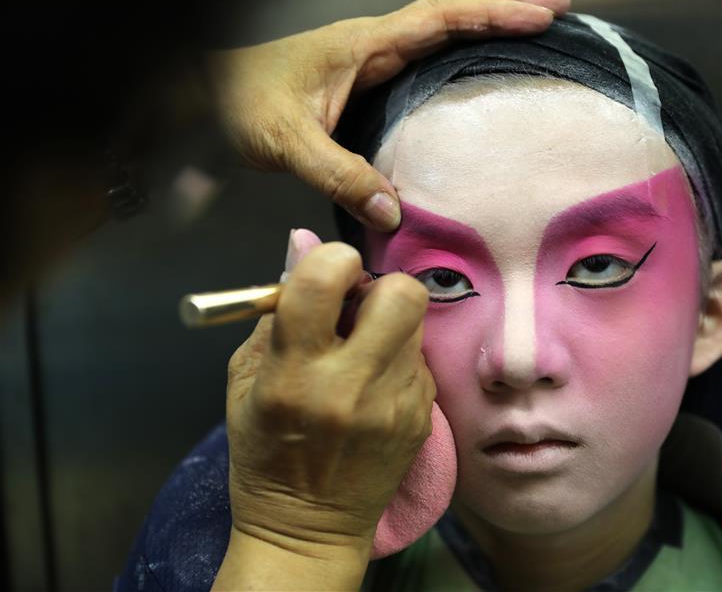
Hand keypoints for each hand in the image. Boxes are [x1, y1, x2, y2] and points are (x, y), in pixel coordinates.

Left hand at [208, 0, 570, 229]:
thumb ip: (337, 172)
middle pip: (452, 15)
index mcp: (364, 45)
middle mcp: (373, 45)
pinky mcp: (364, 82)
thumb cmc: (239, 103)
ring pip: (440, 34)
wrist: (206, 96)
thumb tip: (393, 213)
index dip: (493, 12)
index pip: (440, 18)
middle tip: (559, 9)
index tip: (541, 14)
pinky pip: (423, 63)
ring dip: (487, 28)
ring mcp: (370, 61)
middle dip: (506, 7)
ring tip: (535, 32)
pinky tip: (476, 75)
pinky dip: (459, 58)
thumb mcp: (286, 140)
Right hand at [216, 241, 434, 588]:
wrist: (308, 529)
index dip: (333, 259)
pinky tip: (374, 386)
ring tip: (363, 351)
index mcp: (296, 374)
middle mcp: (352, 387)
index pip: (325, 281)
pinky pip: (420, 361)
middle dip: (382, 286)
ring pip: (416, 324)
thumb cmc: (265, 453)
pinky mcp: (422, 420)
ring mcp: (396, 405)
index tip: (330, 271)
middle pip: (402, 294)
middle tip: (360, 307)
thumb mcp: (244, 381)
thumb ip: (275, 312)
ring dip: (391, 323)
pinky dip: (399, 360)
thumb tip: (301, 245)